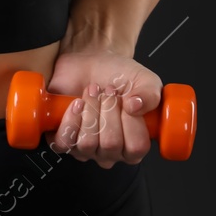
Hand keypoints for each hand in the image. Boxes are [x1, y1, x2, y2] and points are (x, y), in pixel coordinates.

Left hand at [43, 48, 161, 168]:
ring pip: (87, 144)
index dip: (131, 121)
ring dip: (90, 110)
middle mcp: (112, 151)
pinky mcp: (66, 139)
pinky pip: (65, 142)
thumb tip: (136, 106)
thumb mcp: (145, 80)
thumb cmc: (119, 76)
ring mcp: (87, 148)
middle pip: (110, 145)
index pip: (136, 147)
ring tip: (93, 92)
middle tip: (108, 92)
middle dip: (108, 110)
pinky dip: (70, 120)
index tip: (126, 100)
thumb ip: (150, 94)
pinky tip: (77, 103)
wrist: (92, 64)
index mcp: (135, 143)